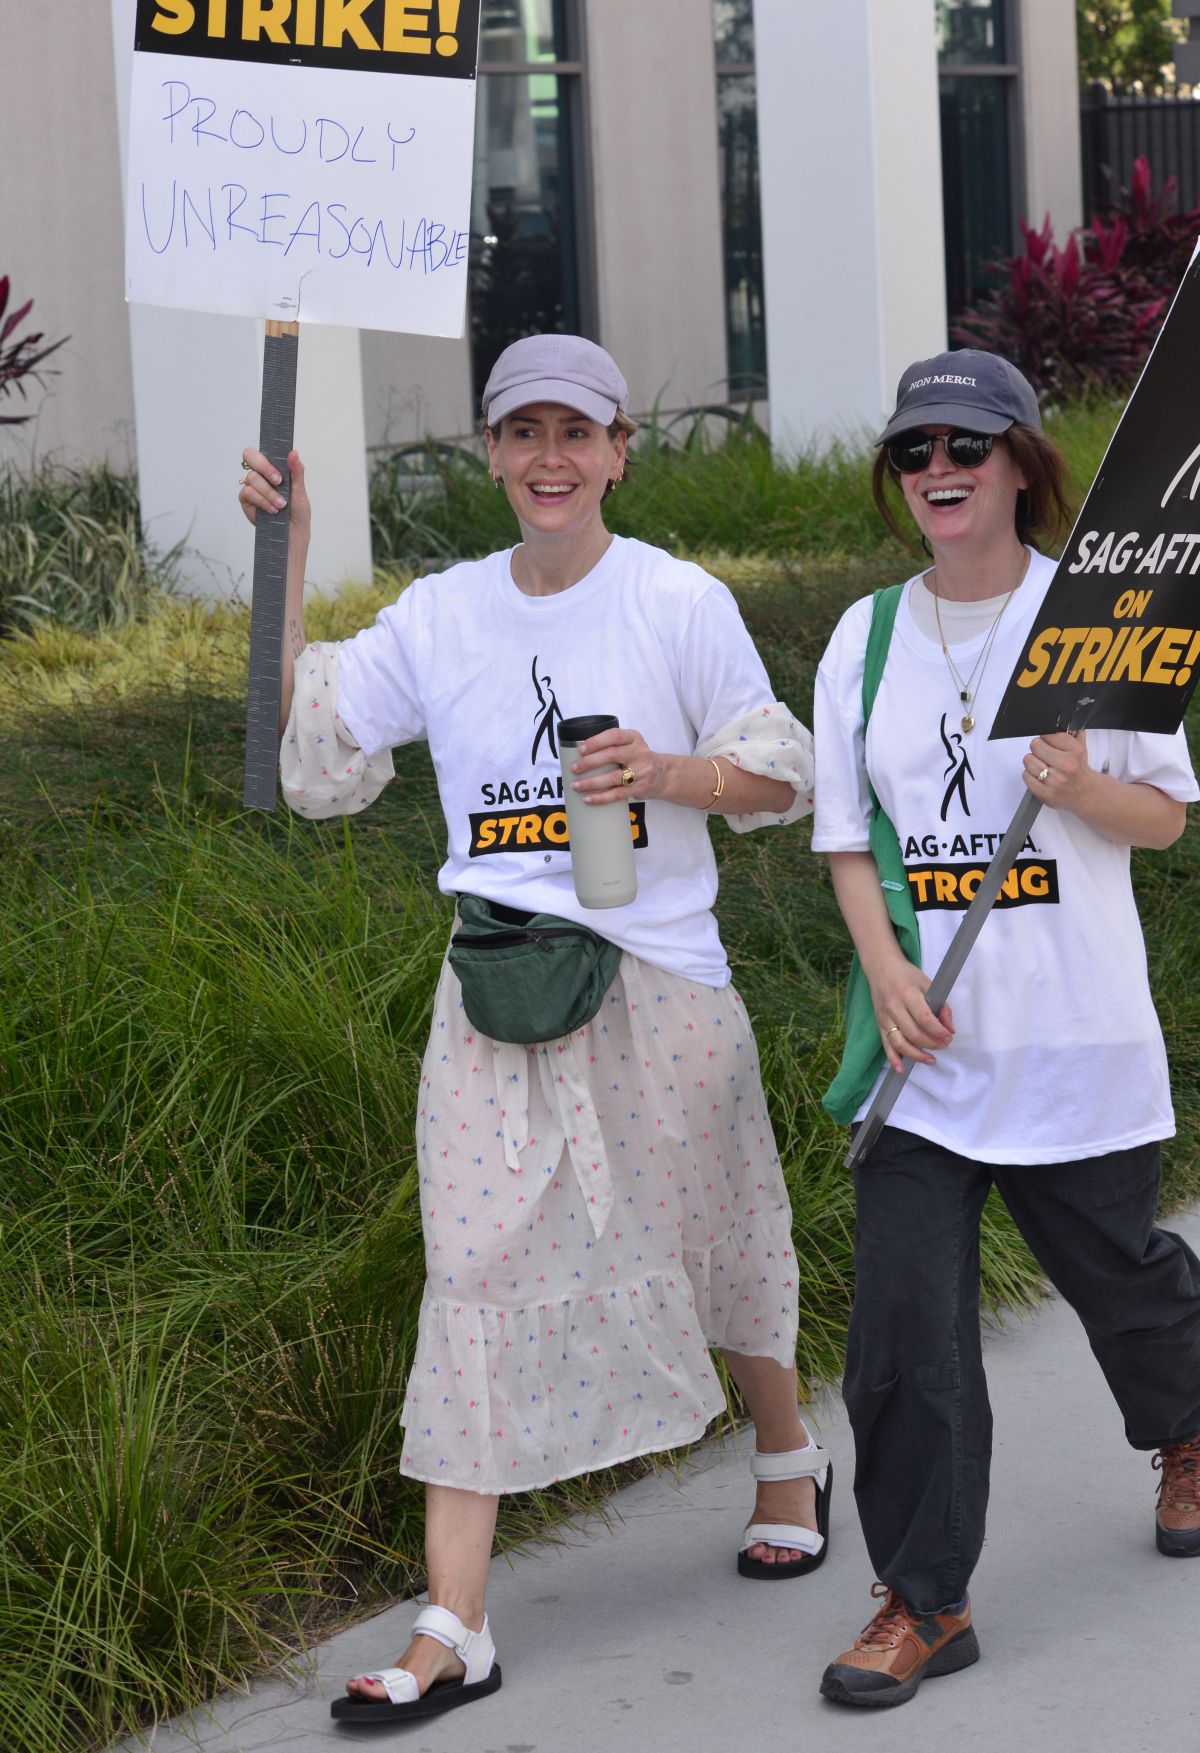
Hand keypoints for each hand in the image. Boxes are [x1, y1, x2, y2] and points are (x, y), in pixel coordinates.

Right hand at [238, 446, 310, 547]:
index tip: (280, 475)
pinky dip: (261, 501)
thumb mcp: (300, 490)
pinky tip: (271, 509)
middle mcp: (259, 474)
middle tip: (279, 483)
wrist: (292, 533)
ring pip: (251, 477)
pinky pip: (247, 492)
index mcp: (272, 468)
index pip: (262, 451)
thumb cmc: (297, 512)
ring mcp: (251, 486)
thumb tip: (293, 453)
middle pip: (249, 456)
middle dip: (266, 469)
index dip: (267, 458)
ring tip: (281, 504)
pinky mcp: (245, 500)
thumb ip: (296, 471)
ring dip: (269, 492)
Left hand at [569, 726, 668, 804]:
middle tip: (574, 768)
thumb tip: (579, 753)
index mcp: (634, 738)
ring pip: (613, 777)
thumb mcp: (631, 745)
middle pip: (611, 755)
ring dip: (591, 782)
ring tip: (576, 785)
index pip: (614, 736)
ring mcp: (641, 772)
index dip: (596, 741)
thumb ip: (613, 745)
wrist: (664, 775)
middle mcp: (639, 753)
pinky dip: (601, 797)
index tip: (581, 749)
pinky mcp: (640, 788)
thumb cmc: (638, 759)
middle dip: (589, 762)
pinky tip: (588, 798)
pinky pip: (617, 794)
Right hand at [869, 957, 953, 1071]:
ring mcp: (885, 1017)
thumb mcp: (927, 984)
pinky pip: (886, 1045)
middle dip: (932, 1044)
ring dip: (917, 1055)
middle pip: (914, 1033)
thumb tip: (949, 1028)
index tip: (949, 1036)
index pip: (925, 1019)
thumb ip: (941, 1006)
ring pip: (900, 1043)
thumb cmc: (907, 975)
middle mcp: (894, 1007)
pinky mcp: (879, 1024)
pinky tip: (902, 1069)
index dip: (939, 1031)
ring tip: (931, 1059)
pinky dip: (893, 1059)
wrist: (881, 968)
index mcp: (908, 994)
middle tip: (944, 1045)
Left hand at [1023, 728, 1090, 812]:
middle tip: (1043, 754)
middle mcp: (1066, 765)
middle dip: (1038, 748)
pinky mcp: (1045, 794)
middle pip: (1035, 745)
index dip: (1046, 738)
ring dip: (1032, 762)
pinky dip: (1029, 775)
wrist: (1085, 793)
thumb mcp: (1080, 746)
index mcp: (1075, 750)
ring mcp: (1055, 781)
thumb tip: (1056, 720)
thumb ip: (1070, 732)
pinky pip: (1025, 776)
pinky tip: (1039, 777)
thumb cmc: (1078, 767)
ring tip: (1042, 765)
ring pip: (1028, 760)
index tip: (1048, 742)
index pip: (1047, 734)